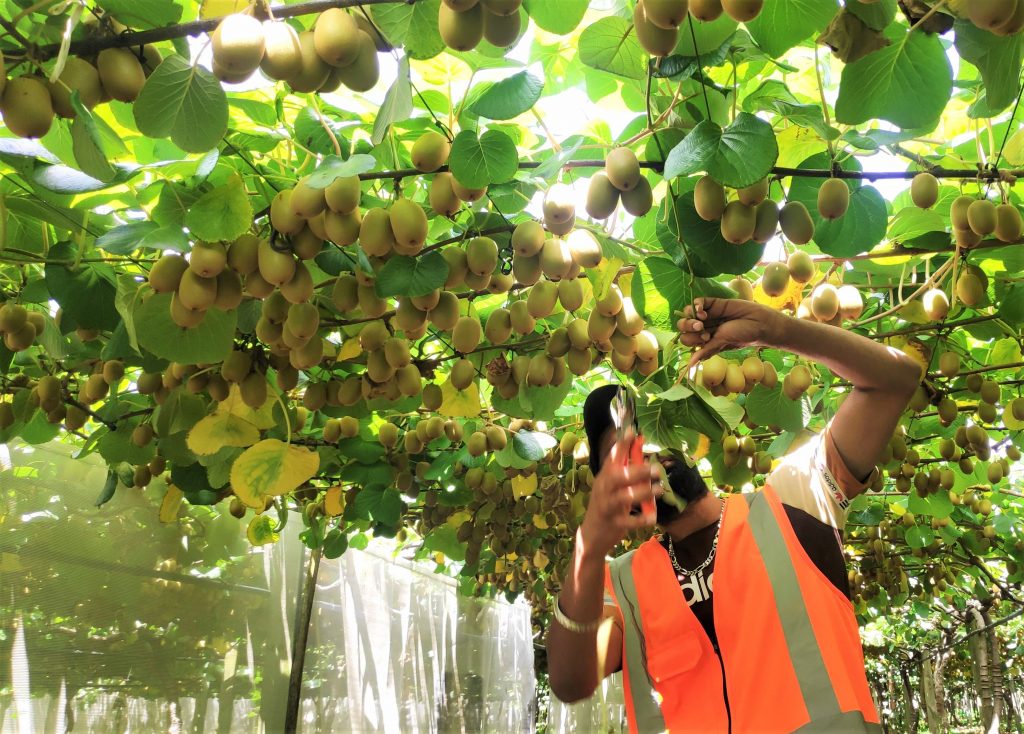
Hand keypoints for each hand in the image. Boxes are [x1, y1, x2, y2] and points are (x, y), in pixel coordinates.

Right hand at [579, 434, 662, 559]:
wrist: (591, 535)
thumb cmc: (607, 506)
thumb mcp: (611, 487)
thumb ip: (624, 472)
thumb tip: (643, 456)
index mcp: (605, 477)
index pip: (612, 457)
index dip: (622, 444)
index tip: (632, 431)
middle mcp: (604, 489)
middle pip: (618, 476)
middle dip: (637, 471)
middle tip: (655, 469)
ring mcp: (607, 506)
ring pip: (624, 497)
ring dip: (643, 493)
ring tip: (659, 490)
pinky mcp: (613, 524)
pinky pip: (629, 521)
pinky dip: (641, 519)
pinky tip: (652, 517)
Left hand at [677, 297, 784, 368]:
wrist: (759, 322)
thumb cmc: (743, 336)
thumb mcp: (722, 344)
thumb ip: (706, 351)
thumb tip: (690, 364)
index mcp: (705, 340)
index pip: (687, 339)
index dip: (691, 339)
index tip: (706, 339)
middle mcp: (705, 327)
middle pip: (684, 327)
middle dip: (688, 328)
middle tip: (701, 328)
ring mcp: (708, 315)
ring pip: (688, 314)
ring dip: (691, 316)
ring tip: (703, 318)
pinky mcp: (713, 303)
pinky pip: (698, 302)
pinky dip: (696, 305)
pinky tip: (702, 310)